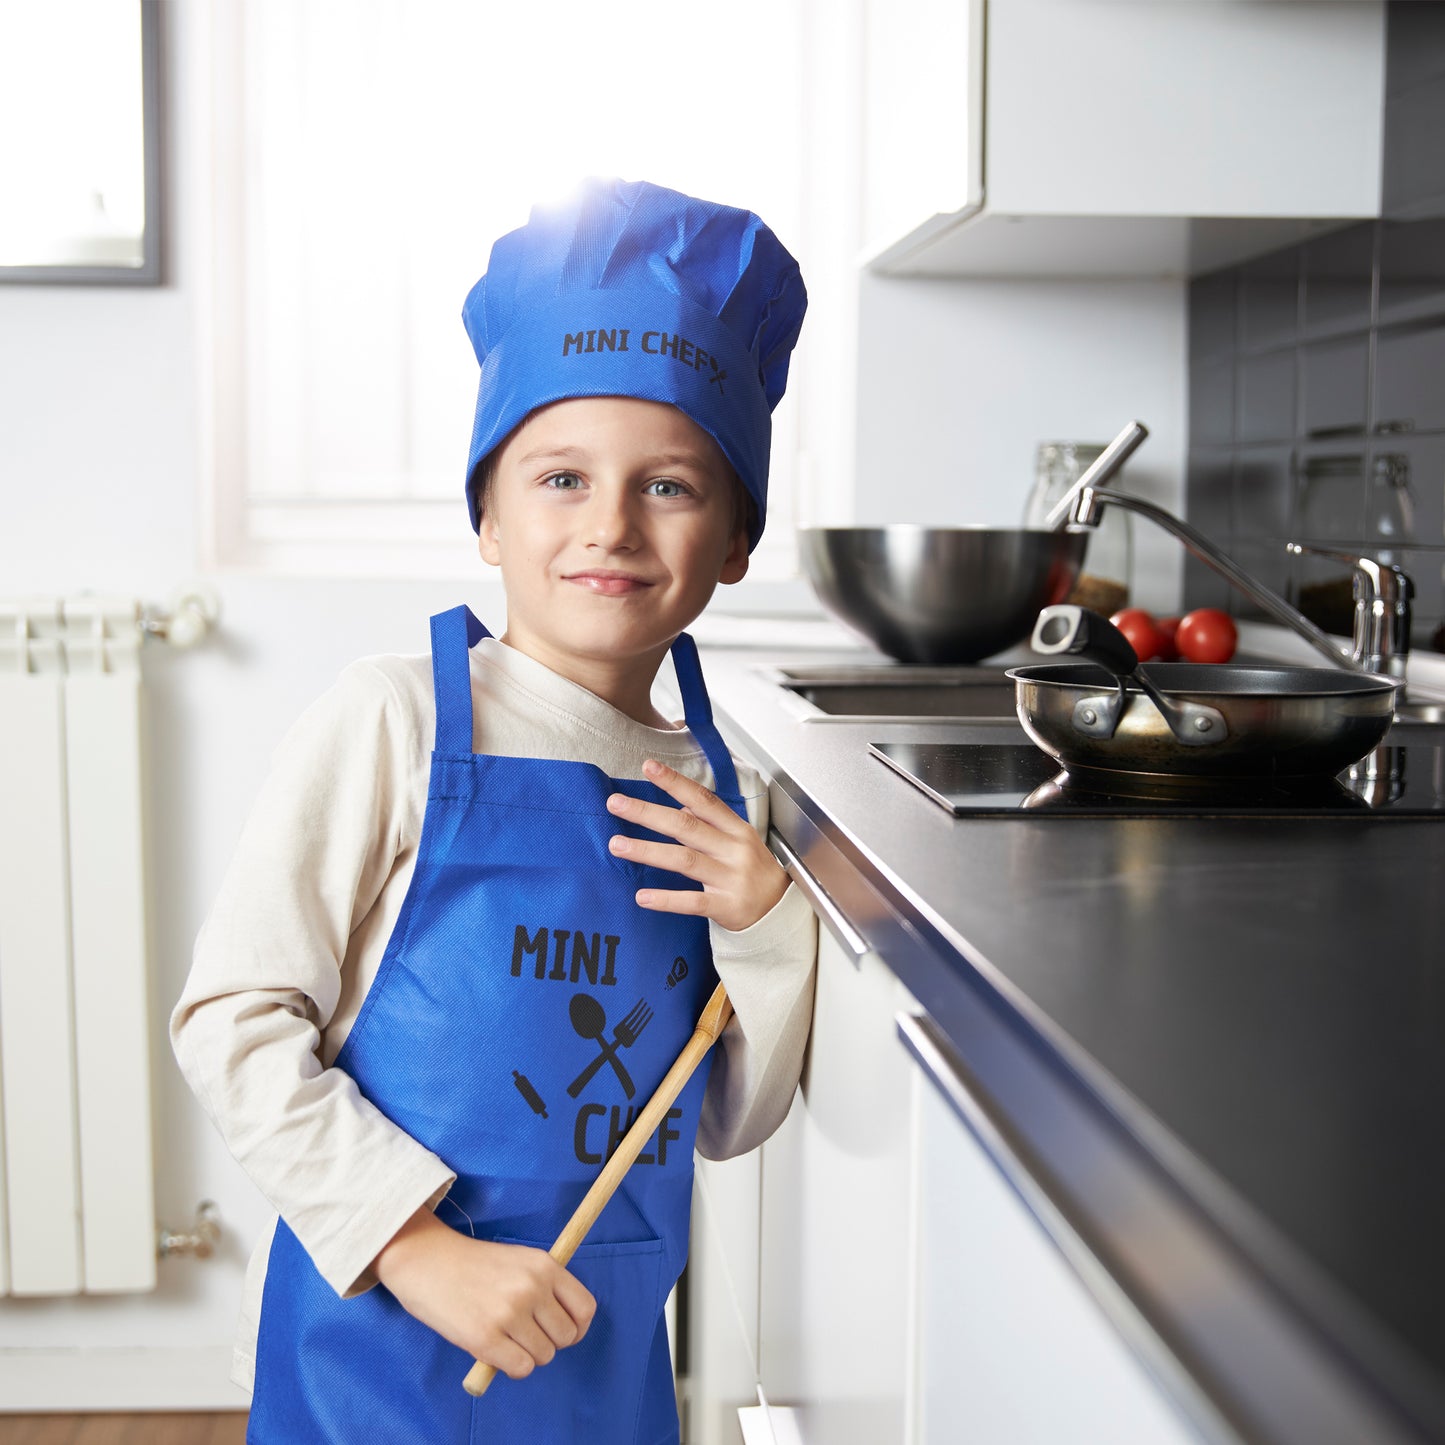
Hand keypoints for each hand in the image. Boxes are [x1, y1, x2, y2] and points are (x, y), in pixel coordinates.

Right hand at [372, 1208, 594, 1378]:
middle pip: (566, 1337)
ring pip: (543, 1356)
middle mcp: (532, 1288)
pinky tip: (496, 1351)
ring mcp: (509, 1313)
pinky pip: (520, 1368)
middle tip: (526, 1335)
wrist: (427, 1261)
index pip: (585, 1308)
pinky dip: (512, 1366)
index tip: (563, 1332)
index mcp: (544, 1266)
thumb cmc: (474, 1264)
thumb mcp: (520, 1261)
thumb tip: (567, 1326)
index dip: (578, 1327)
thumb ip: (545, 1286)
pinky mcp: (485, 1339)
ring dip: (528, 1354)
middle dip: (549, 1342)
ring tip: (506, 1338)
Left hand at [606, 759, 788, 932]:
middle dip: (649, 813)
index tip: (649, 767)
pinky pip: (693, 902)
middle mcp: (733, 850)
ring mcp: (730, 878)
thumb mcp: (738, 840)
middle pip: (687, 826)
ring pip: (685, 860)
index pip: (703, 799)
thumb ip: (710, 823)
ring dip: (648, 851)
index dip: (675, 782)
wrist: (780, 912)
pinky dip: (667, 899)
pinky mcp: (726, 907)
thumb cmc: (755, 872)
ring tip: (617, 845)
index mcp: (736, 829)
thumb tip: (681, 805)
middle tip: (616, 803)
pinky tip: (642, 897)